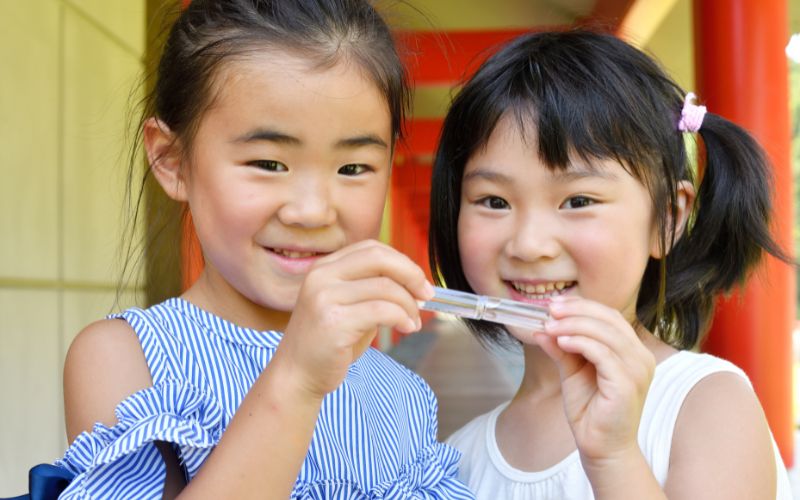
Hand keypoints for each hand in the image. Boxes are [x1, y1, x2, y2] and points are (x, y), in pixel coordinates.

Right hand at [274, 239, 432, 398]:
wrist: (297, 375)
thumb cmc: (327, 343)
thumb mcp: (347, 307)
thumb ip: (372, 290)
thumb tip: (414, 284)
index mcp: (324, 268)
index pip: (371, 248)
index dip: (402, 262)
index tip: (419, 282)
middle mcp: (321, 277)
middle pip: (379, 258)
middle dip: (411, 274)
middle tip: (426, 295)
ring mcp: (325, 298)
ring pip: (385, 287)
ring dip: (409, 305)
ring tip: (413, 322)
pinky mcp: (334, 322)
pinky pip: (382, 311)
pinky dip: (402, 317)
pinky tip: (407, 328)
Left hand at [532, 297, 655, 465]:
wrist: (601, 447)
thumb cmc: (590, 410)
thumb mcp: (572, 371)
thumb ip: (562, 349)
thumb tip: (542, 327)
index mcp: (632, 351)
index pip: (610, 316)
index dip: (582, 306)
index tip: (555, 304)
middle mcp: (641, 357)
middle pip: (609, 319)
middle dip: (576, 311)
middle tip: (550, 310)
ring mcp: (638, 370)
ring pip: (606, 333)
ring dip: (574, 325)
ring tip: (550, 326)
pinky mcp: (627, 384)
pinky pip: (603, 353)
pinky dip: (580, 343)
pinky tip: (562, 342)